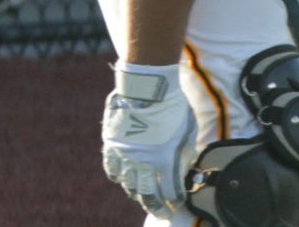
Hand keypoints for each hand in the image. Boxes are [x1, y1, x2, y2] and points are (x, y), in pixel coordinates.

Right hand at [101, 66, 195, 217]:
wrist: (147, 86)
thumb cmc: (173, 107)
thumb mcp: (186, 133)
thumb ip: (182, 154)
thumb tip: (182, 169)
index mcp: (166, 161)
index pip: (171, 192)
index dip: (175, 201)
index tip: (177, 203)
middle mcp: (144, 162)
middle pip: (147, 195)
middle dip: (156, 206)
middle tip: (160, 211)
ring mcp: (125, 153)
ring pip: (128, 185)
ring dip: (136, 194)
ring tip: (141, 196)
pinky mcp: (112, 143)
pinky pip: (111, 168)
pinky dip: (117, 176)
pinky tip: (121, 179)